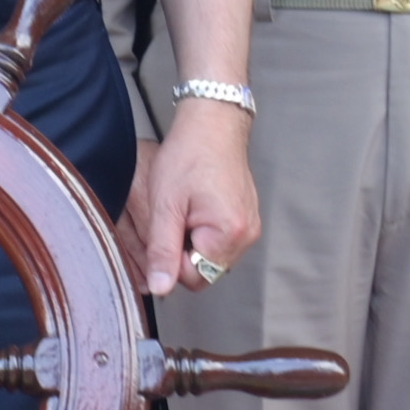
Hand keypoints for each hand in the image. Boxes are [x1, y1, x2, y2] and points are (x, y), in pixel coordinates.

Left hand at [123, 99, 258, 298]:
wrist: (212, 123)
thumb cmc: (189, 155)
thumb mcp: (165, 205)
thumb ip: (162, 250)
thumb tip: (160, 287)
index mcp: (229, 234)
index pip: (194, 278)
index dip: (171, 259)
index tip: (166, 229)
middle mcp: (246, 235)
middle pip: (205, 270)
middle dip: (183, 251)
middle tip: (174, 216)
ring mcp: (249, 227)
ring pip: (211, 256)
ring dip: (192, 240)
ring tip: (185, 207)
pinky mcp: (246, 219)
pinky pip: (220, 240)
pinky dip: (203, 230)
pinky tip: (196, 205)